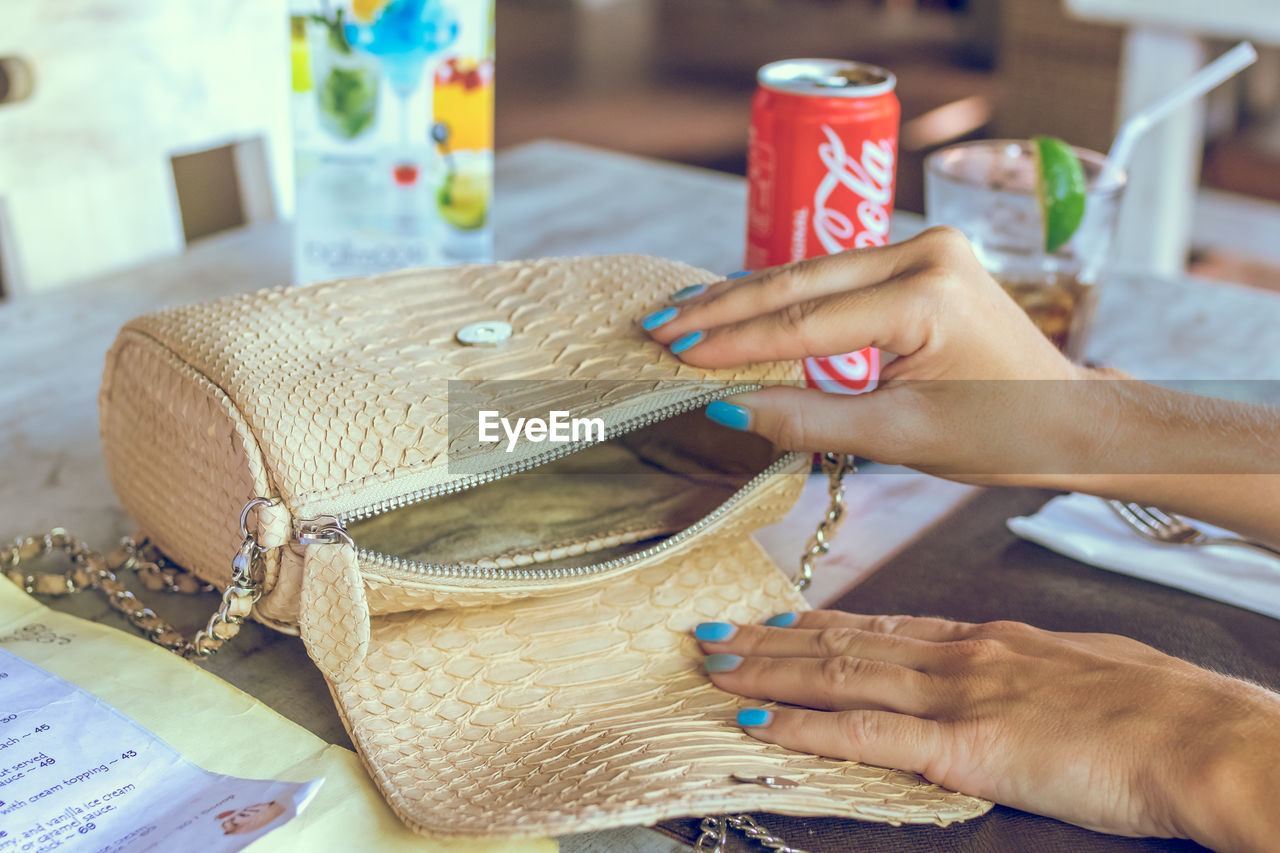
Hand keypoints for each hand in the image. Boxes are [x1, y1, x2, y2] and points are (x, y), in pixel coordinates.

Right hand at [642, 227, 1112, 483]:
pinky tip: (738, 302)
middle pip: (799, 283)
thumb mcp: (900, 437)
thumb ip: (809, 420)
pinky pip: (835, 275)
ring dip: (746, 296)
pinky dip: (784, 294)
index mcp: (928, 297)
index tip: (674, 357)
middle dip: (724, 309)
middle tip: (659, 326)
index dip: (732, 345)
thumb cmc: (1002, 432)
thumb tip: (725, 407)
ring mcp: (926, 246)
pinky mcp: (922, 255)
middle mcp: (926, 253)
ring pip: (811, 272)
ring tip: (683, 314)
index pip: (804, 325)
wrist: (1071, 415)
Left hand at [695, 611, 1279, 848]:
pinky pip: (861, 736)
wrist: (1203, 736)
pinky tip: (754, 725)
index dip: (822, 624)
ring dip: (765, 673)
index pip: (885, 626)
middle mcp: (959, 656)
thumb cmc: (1161, 709)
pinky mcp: (961, 746)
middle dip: (772, 641)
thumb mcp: (1086, 668)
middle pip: (843, 643)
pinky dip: (799, 729)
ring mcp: (955, 696)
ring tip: (712, 665)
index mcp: (989, 640)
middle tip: (713, 634)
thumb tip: (1017, 675)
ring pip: (837, 676)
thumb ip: (1034, 669)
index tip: (779, 619)